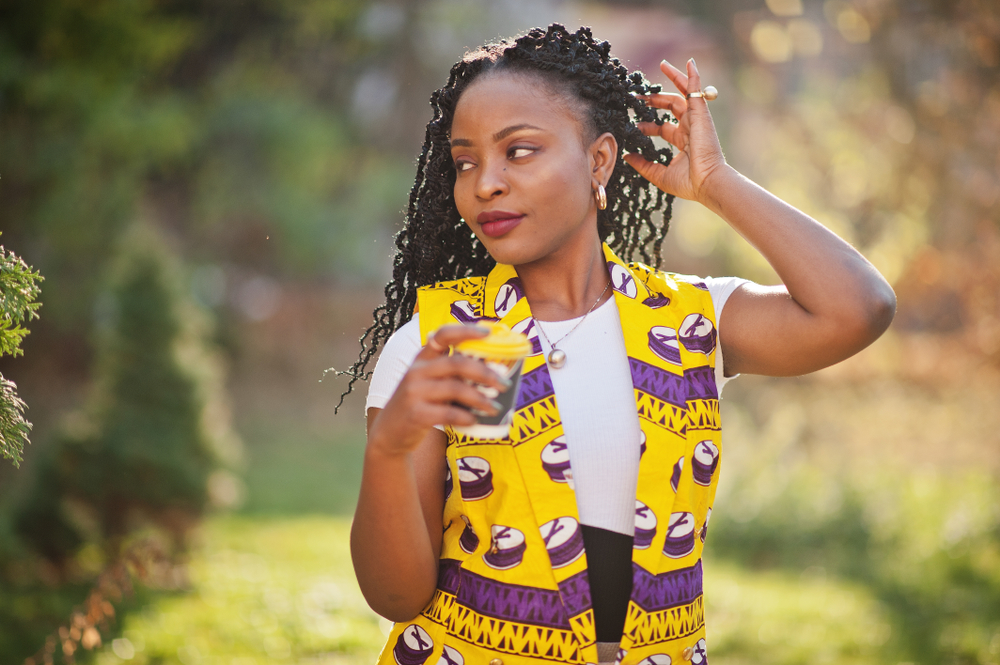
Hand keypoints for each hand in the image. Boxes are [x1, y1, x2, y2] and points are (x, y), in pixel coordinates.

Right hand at [367, 324, 508, 456]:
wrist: (389, 434)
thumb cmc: (419, 404)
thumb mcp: (428, 381)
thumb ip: (450, 373)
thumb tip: (494, 370)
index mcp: (422, 358)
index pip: (443, 335)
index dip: (466, 331)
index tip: (488, 333)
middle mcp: (417, 371)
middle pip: (457, 364)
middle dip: (485, 373)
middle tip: (505, 383)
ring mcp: (414, 392)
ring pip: (455, 389)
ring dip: (480, 398)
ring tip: (496, 407)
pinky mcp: (416, 414)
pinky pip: (447, 413)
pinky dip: (465, 417)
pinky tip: (474, 421)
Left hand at [623, 59, 728, 204]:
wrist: (706, 182)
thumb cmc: (688, 183)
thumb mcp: (658, 174)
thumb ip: (642, 165)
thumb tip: (627, 156)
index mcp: (681, 142)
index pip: (662, 127)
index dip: (647, 125)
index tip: (634, 124)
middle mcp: (689, 128)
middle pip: (671, 106)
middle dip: (654, 99)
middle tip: (637, 95)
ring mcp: (695, 119)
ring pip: (683, 93)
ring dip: (673, 79)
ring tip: (662, 66)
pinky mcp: (701, 113)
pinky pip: (696, 90)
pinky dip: (693, 76)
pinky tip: (689, 62)